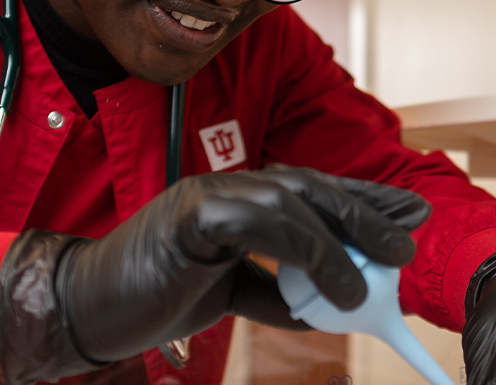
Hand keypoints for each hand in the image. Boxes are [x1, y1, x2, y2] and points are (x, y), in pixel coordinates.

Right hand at [0, 166, 430, 383]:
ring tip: (376, 278)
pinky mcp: (191, 216)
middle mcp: (224, 188)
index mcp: (233, 201)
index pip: (309, 191)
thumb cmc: (150, 297)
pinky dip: (306, 251)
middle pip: (310, 186)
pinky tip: (334, 283)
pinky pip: (261, 224)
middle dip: (365, 209)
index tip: (410, 213)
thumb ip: (276, 294)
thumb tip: (332, 304)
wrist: (85, 308)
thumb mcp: (229, 296)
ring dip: (342, 238)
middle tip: (410, 237)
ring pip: (291, 200)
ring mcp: (206, 196)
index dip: (362, 200)